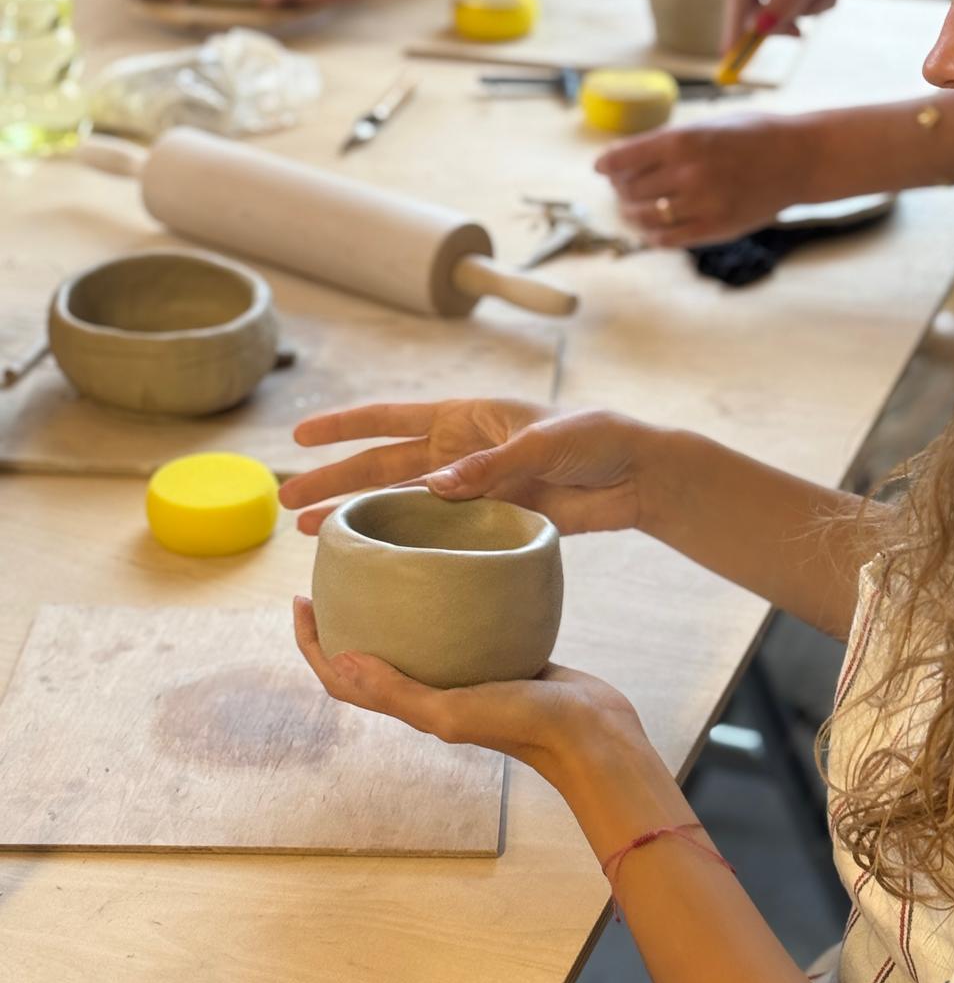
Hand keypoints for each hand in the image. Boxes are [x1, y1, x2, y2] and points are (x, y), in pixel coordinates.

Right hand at [278, 399, 652, 536]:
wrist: (639, 475)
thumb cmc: (597, 438)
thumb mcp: (546, 442)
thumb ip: (493, 464)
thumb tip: (434, 486)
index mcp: (465, 418)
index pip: (390, 420)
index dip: (344, 428)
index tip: (299, 436)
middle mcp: (459, 452)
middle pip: (382, 468)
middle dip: (333, 482)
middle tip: (285, 503)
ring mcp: (472, 490)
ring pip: (401, 505)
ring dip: (360, 517)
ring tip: (312, 535)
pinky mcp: (492, 522)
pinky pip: (439, 536)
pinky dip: (408, 548)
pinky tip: (380, 564)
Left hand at [293, 597, 645, 781]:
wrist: (594, 733)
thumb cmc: (525, 726)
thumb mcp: (452, 712)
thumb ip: (399, 692)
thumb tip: (340, 660)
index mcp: (414, 704)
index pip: (344, 677)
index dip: (314, 645)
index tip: (301, 602)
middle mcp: (433, 688)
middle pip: (371, 654)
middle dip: (345, 619)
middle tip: (334, 575)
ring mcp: (467, 673)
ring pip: (415, 637)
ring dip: (392, 608)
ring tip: (385, 566)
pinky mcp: (501, 656)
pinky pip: (460, 624)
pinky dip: (445, 600)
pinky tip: (453, 570)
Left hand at [597, 111, 835, 246]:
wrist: (799, 158)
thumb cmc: (753, 135)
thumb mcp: (708, 125)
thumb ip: (670, 142)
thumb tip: (626, 158)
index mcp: (683, 140)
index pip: (623, 158)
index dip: (607, 164)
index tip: (601, 168)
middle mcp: (688, 172)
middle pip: (629, 189)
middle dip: (620, 189)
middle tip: (624, 188)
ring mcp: (701, 203)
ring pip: (643, 216)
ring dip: (632, 214)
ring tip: (635, 210)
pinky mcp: (715, 228)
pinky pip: (667, 238)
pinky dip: (653, 235)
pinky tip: (654, 228)